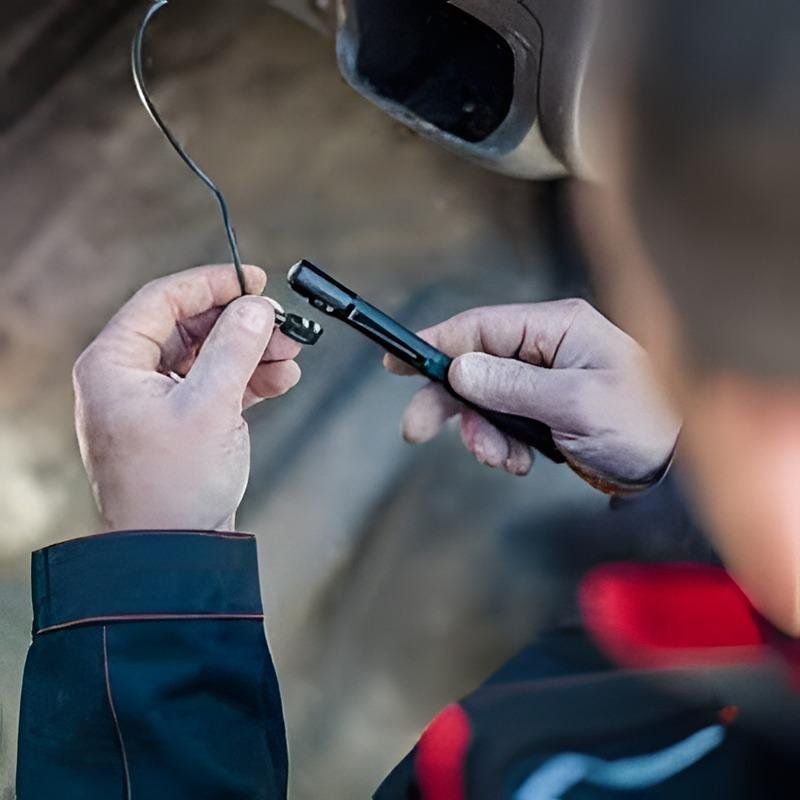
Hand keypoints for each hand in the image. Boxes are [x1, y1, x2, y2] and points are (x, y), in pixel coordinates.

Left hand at [73, 264, 301, 530]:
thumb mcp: (210, 407)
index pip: (162, 300)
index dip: (212, 284)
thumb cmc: (175, 486)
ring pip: (207, 355)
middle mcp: (128, 377)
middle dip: (241, 324)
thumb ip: (235, 348)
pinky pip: (214, 384)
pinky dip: (247, 379)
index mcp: (114, 364)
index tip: (255, 280)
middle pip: (189, 326)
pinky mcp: (180, 421)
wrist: (176, 550)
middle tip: (283, 325)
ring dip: (250, 352)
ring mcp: (155, 400)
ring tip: (291, 355)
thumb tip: (256, 307)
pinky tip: (281, 379)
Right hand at [384, 299, 680, 491]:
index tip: (398, 361)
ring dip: (481, 433)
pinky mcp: (544, 408)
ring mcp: (544, 378)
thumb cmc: (644, 423)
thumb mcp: (575, 403)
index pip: (480, 326)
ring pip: (484, 399)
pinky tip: (519, 461)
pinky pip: (502, 422)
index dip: (435, 342)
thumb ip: (513, 385)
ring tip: (502, 459)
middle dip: (448, 401)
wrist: (677, 467)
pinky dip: (501, 444)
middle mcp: (546, 347)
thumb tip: (458, 369)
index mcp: (557, 327)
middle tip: (417, 430)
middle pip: (474, 364)